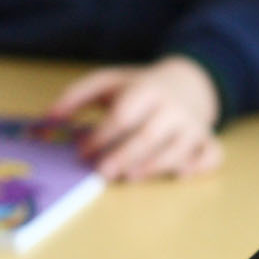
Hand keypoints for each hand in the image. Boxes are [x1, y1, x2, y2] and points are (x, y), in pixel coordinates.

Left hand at [48, 56, 221, 181]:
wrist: (187, 81)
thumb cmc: (139, 88)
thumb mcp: (107, 82)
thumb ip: (76, 96)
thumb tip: (47, 118)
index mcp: (147, 90)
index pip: (123, 115)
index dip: (101, 134)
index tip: (82, 150)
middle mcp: (173, 108)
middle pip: (149, 135)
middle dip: (124, 156)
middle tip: (102, 173)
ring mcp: (193, 126)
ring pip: (178, 149)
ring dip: (154, 166)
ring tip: (130, 177)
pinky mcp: (206, 140)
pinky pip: (211, 156)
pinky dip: (199, 167)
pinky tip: (180, 175)